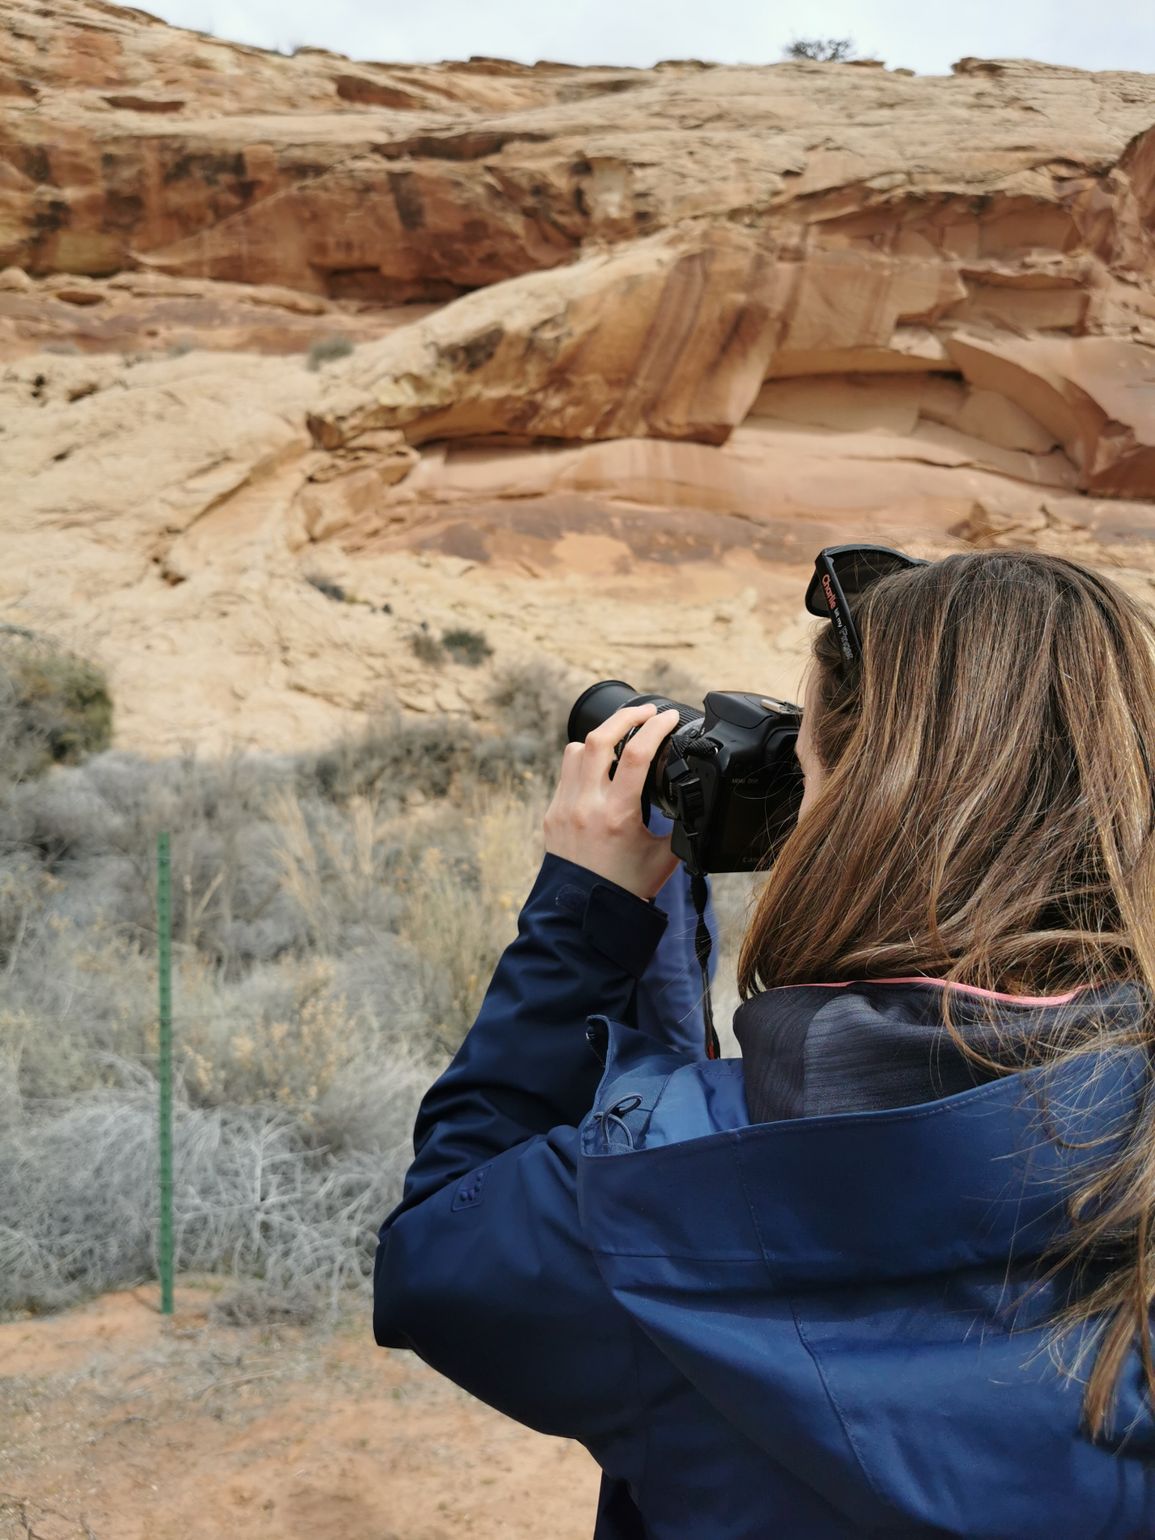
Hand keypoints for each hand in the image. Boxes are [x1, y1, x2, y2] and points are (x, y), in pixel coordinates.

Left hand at [544, 702, 681, 899]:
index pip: (638, 754)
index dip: (656, 727)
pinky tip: (602, 765)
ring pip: (577, 749)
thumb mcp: (664, 857)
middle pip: (600, 737)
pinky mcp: (552, 813)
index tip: (670, 717)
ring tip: (622, 736)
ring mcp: (564, 807)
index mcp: (618, 815)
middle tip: (646, 711)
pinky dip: (586, 760)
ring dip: (602, 737)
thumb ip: (680, 826)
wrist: (585, 913)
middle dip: (626, 716)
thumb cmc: (627, 887)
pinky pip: (567, 772)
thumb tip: (697, 801)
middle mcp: (586, 805)